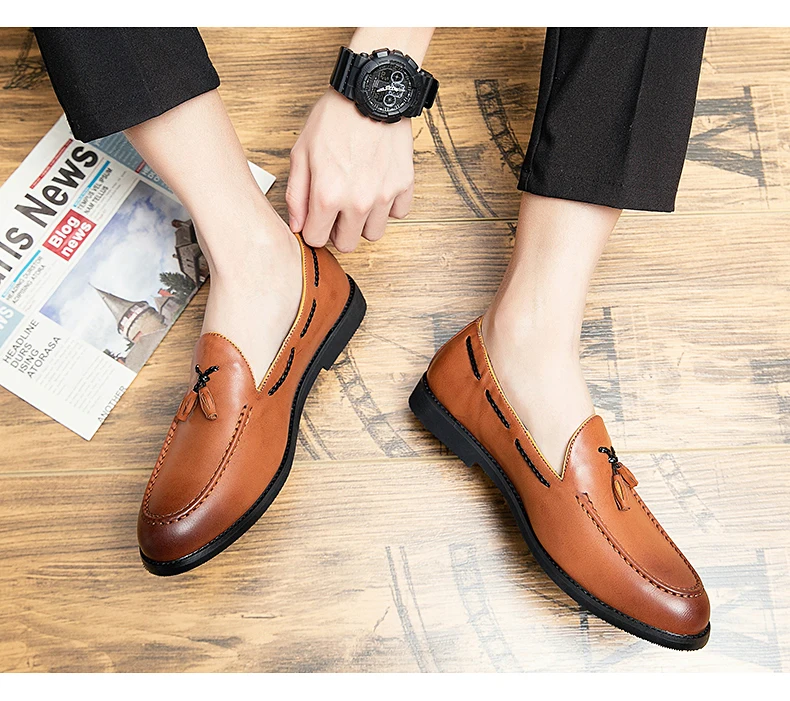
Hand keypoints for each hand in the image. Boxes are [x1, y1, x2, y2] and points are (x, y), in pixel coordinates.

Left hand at [286, 89, 414, 251]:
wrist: (370, 92)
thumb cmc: (334, 118)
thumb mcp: (301, 152)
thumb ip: (297, 194)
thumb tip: (297, 225)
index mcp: (327, 195)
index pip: (317, 239)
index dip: (313, 229)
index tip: (315, 217)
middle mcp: (357, 201)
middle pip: (347, 244)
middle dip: (338, 230)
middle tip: (336, 210)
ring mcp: (384, 195)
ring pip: (374, 234)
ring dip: (364, 222)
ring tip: (358, 198)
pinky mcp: (404, 185)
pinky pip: (398, 213)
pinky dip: (388, 206)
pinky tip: (378, 187)